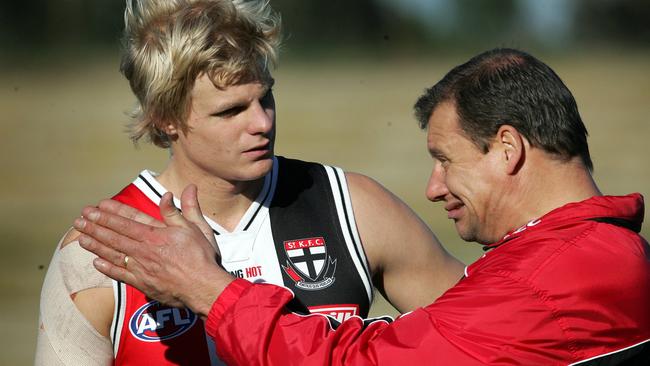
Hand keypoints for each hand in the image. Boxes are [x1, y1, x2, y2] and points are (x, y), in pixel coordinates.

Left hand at [74, 184, 232, 315]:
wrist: (204, 288)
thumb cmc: (203, 258)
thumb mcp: (197, 228)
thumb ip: (185, 209)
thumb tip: (181, 189)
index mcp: (156, 235)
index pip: (128, 220)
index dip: (111, 213)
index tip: (96, 207)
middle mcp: (144, 250)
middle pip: (115, 236)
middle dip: (96, 227)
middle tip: (80, 220)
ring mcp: (142, 268)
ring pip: (114, 254)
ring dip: (96, 245)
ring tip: (81, 238)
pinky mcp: (143, 284)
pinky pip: (120, 275)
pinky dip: (107, 268)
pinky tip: (96, 262)